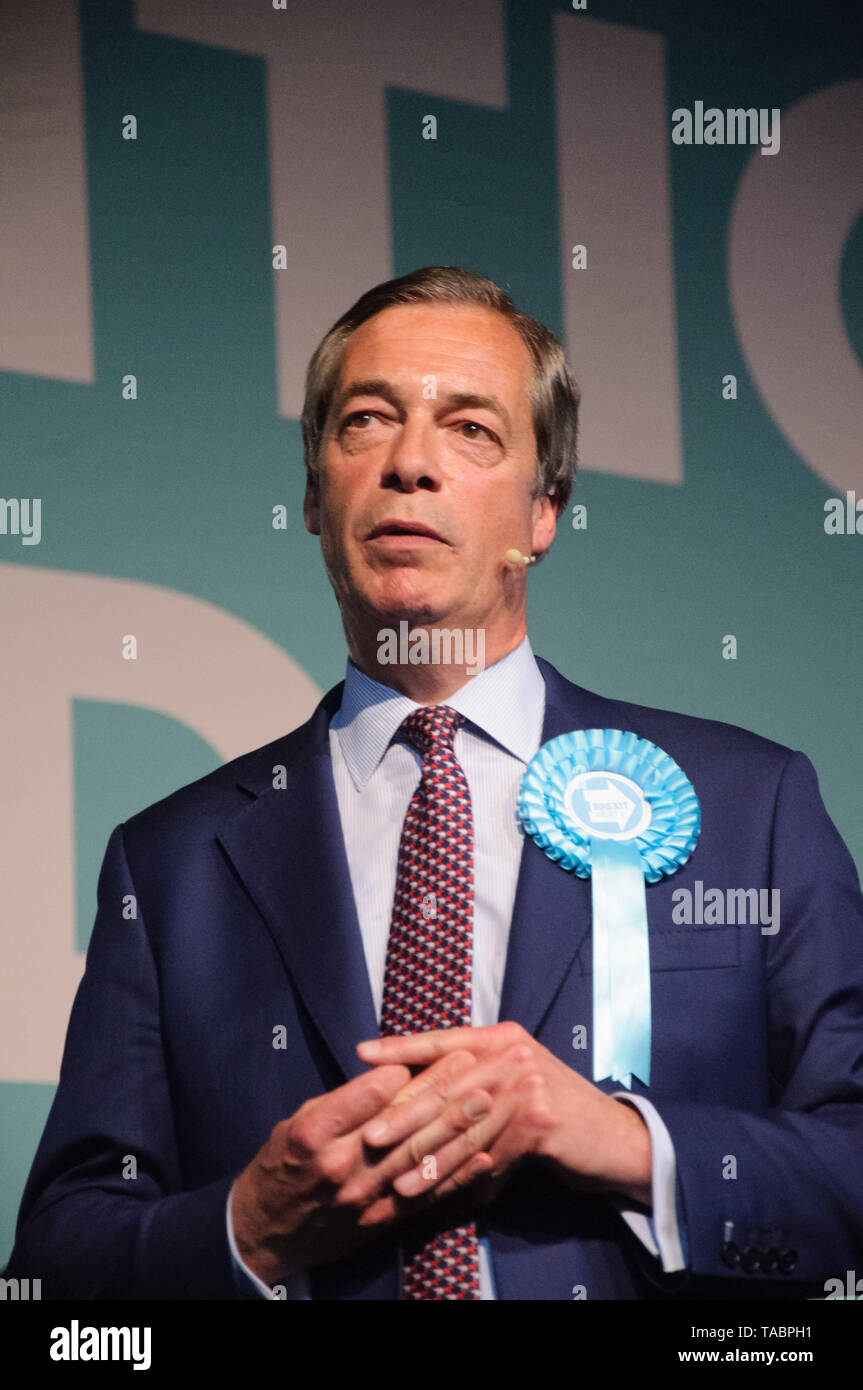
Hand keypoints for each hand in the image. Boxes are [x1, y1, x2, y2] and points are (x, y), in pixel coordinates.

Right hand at [230, 1049, 499, 1286]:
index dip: (409, 1071)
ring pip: (419, 1158)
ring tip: (487, 1101)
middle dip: (444, 1092)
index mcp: (315, 1133)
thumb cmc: (282, 1164)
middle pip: (402, 1123)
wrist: (266, 1230)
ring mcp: (363, 1196)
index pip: (370, 1095)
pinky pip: (425, 1197)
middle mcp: (340, 1164)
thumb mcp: (297, 1121)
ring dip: (458, 1129)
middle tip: (477, 1066)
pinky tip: (484, 1157)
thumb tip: (390, 1074)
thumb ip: (342, 1102)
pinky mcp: (379, 1221)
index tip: (441, 1051)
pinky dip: (456, 1177)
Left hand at [356, 1022, 652, 1206]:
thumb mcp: (514, 1086)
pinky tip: (443, 1197)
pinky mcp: (540, 1119)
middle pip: (446, 1086)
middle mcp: (512, 1053)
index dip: (401, 1047)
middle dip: (404, 1115)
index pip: (442, 1040)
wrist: (614, 1139)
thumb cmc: (555, 1113)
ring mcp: (528, 1083)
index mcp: (500, 1038)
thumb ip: (472, 1086)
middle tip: (369, 1137)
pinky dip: (464, 1180)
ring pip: (463, 1127)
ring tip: (398, 1182)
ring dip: (427, 1160)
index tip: (361, 1052)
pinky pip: (489, 1155)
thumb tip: (414, 1102)